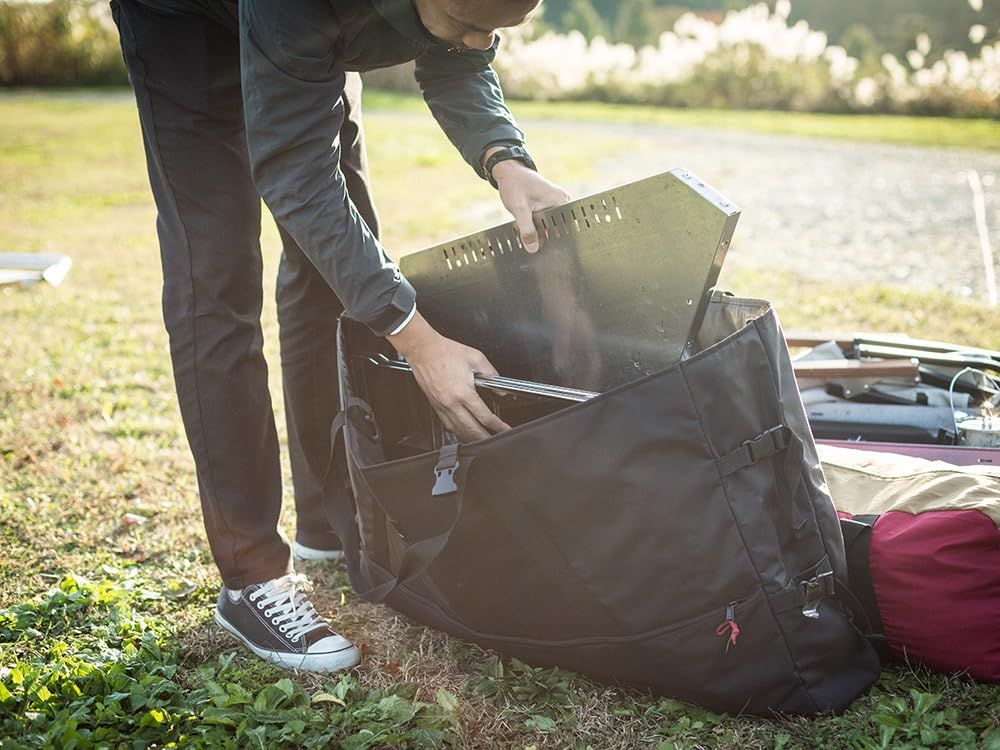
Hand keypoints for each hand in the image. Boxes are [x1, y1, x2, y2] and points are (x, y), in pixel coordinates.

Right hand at [387, 311, 510, 441]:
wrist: (423, 350)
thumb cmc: (445, 351)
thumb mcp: (476, 358)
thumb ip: (491, 374)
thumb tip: (500, 388)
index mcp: (463, 392)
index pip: (485, 417)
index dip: (498, 426)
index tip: (504, 429)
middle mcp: (451, 403)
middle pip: (472, 430)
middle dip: (486, 439)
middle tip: (497, 441)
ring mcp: (442, 406)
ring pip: (459, 431)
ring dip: (472, 439)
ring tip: (483, 441)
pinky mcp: (435, 406)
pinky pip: (448, 425)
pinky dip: (458, 432)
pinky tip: (464, 433)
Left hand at [488, 154, 570, 252]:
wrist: (509, 172)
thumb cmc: (515, 185)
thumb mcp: (519, 209)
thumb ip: (527, 230)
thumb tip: (533, 249)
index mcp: (560, 200)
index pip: (569, 226)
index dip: (563, 240)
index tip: (557, 253)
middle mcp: (562, 201)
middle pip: (562, 227)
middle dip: (552, 240)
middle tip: (542, 252)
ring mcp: (557, 203)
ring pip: (554, 226)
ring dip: (545, 235)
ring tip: (536, 246)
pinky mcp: (549, 206)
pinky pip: (548, 222)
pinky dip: (541, 229)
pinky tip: (533, 237)